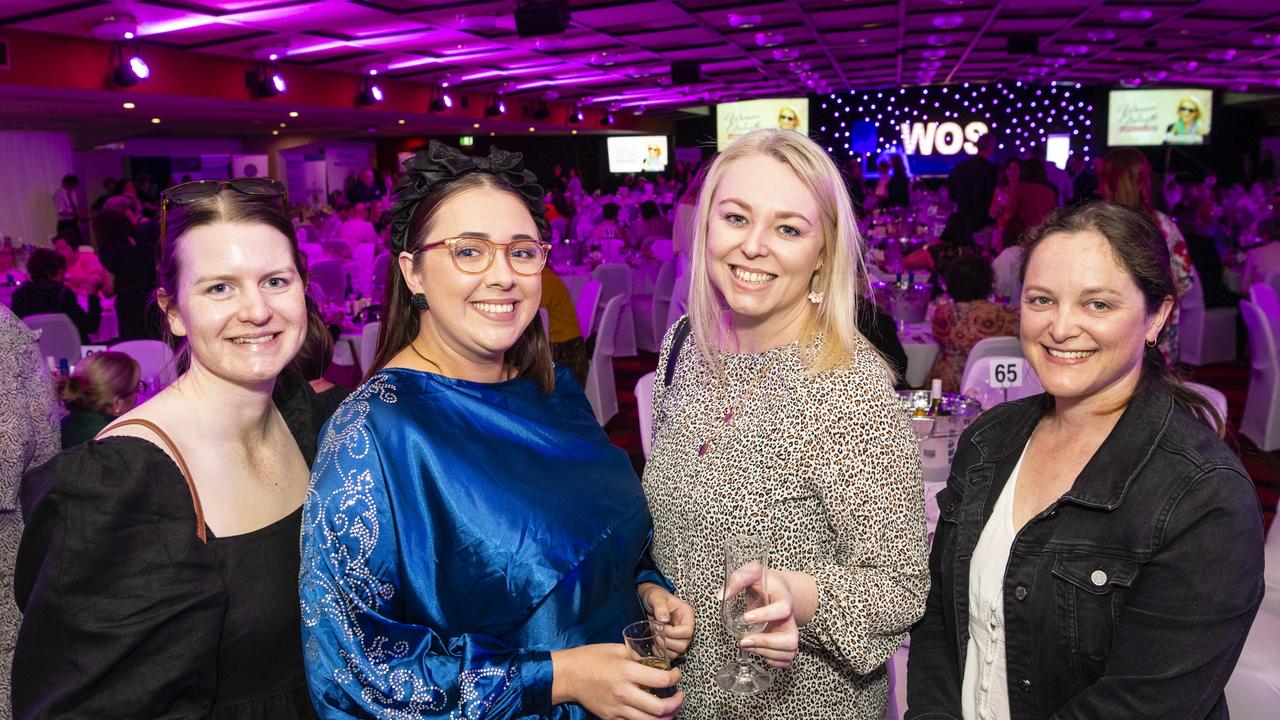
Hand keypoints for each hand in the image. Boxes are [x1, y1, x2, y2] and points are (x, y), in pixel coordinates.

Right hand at [550, 643, 682, 719]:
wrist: (568, 675)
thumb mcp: (617, 649)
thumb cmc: (590, 658)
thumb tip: (655, 662)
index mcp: (626, 671)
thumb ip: (637, 656)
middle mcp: (624, 693)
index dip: (675, 678)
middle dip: (676, 703)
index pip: (661, 680)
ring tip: (671, 709)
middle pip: (659, 708)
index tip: (676, 674)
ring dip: (666, 717)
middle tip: (680, 696)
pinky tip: (651, 714)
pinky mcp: (610, 718)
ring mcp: (617, 708)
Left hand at [637, 583, 694, 655]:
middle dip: (667, 641)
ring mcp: (680, 636)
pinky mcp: (672, 643)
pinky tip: (654, 644)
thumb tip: (664, 619)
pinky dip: (661, 653)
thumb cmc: (654, 596)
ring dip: (664, 648)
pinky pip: (670, 655)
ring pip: (678, 652)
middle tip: (655, 632)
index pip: (687, 631)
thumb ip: (660, 606)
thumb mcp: (656, 597)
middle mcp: (686, 627)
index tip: (660, 627)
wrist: (648, 600)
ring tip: (654, 636)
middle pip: (684, 644)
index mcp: (686, 614)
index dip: (673, 633)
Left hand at [721, 569, 803, 668]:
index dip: (765, 616)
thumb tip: (721, 596)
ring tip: (747, 645)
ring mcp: (789, 633)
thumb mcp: (752, 572)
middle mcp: (790, 619)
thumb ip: (738, 579)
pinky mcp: (785, 643)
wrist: (776, 589)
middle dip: (766, 643)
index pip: (783, 609)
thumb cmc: (764, 581)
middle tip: (744, 640)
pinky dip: (773, 661)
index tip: (745, 617)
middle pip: (790, 639)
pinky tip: (758, 651)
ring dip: (766, 653)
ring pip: (789, 652)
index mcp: (785, 599)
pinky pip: (786, 660)